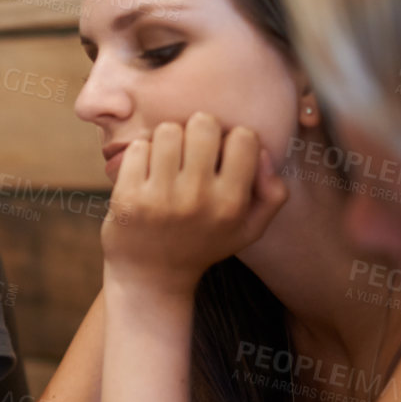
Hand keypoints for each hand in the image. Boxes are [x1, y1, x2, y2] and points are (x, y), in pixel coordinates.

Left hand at [101, 113, 287, 297]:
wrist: (151, 277)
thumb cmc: (202, 244)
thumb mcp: (249, 229)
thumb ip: (273, 193)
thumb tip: (264, 152)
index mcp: (231, 204)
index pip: (243, 137)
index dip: (232, 139)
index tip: (221, 155)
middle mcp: (197, 199)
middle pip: (203, 124)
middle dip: (198, 131)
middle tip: (191, 152)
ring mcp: (160, 197)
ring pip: (168, 131)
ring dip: (168, 141)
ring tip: (168, 162)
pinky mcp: (127, 196)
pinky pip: (138, 147)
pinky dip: (141, 153)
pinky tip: (146, 173)